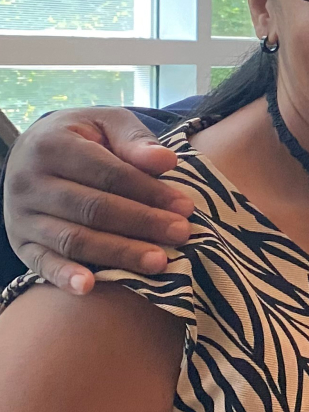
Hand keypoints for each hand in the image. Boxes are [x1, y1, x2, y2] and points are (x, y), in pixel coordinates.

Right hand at [3, 110, 193, 292]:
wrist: (32, 151)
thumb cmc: (82, 137)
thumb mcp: (106, 123)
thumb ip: (134, 140)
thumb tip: (167, 161)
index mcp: (51, 146)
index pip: (109, 174)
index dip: (149, 192)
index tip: (185, 207)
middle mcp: (29, 183)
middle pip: (93, 209)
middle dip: (142, 223)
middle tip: (181, 234)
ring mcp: (20, 217)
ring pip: (74, 239)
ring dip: (118, 254)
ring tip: (159, 262)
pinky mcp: (20, 243)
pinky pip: (41, 264)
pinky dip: (63, 277)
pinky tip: (89, 288)